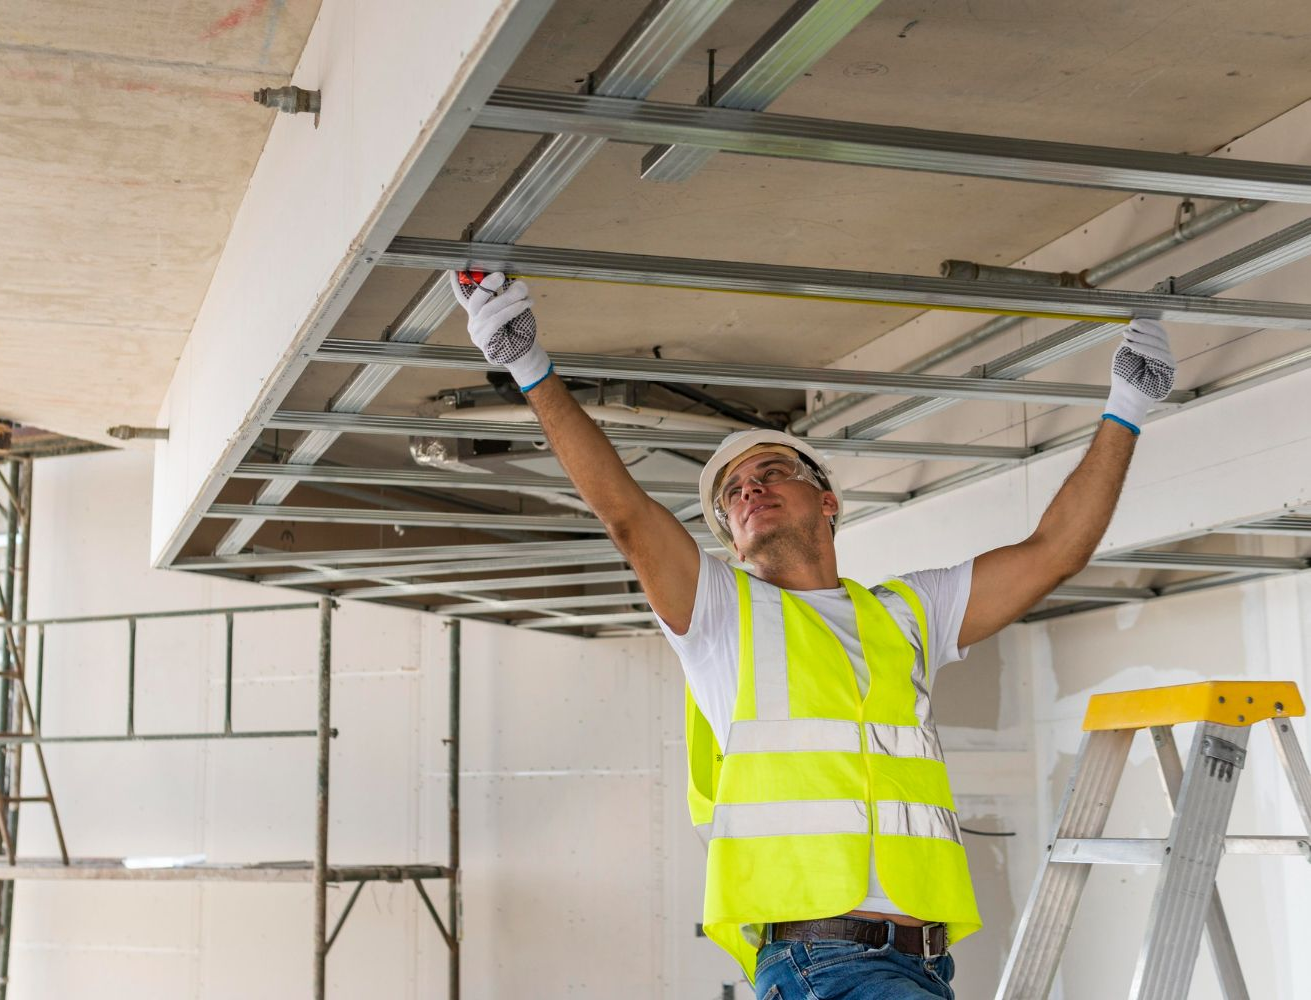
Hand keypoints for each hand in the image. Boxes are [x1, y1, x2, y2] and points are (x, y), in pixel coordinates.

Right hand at [448, 270, 551, 389]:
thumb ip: (509, 295)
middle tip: (500, 274)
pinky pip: (497, 321)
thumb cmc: (518, 329)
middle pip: (475, 300)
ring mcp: (478, 333)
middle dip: (487, 285)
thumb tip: (515, 280)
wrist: (525, 354)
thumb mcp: (513, 307)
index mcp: (477, 312)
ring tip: (522, 290)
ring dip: (507, 298)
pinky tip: (524, 304)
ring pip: (489, 310)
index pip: (463, 295)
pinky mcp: (486, 342)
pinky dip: (512, 310)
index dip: (457, 282)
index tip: (455, 268)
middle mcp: (474, 322)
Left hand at [1103, 317, 1174, 433]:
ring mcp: (1167, 363)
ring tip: (1128, 336)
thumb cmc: (1123, 377)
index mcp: (1154, 350)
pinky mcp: (1169, 371)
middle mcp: (1162, 355)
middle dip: (1145, 329)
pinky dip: (1146, 349)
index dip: (1148, 325)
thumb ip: (1132, 340)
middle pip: (1160, 336)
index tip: (1134, 321)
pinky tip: (1134, 346)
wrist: (1125, 396)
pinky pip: (1161, 355)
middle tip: (1130, 326)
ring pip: (1160, 344)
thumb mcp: (1125, 353)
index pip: (1157, 333)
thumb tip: (1136, 324)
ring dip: (1143, 338)